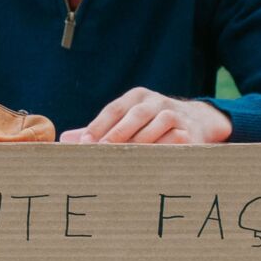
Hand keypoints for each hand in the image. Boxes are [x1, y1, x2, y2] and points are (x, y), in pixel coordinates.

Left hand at [59, 87, 232, 144]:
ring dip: (142, 142)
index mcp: (136, 97)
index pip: (114, 109)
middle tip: (102, 152)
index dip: (99, 126)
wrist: (196, 121)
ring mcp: (175, 114)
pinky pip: (177, 138)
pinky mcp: (190, 130)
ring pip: (158, 125)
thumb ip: (98, 131)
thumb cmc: (149, 125)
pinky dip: (164, 149)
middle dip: (118, 134)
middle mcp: (155, 101)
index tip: (85, 144)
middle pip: (135, 115)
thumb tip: (65, 140)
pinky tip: (152, 162)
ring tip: (126, 160)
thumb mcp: (125, 121)